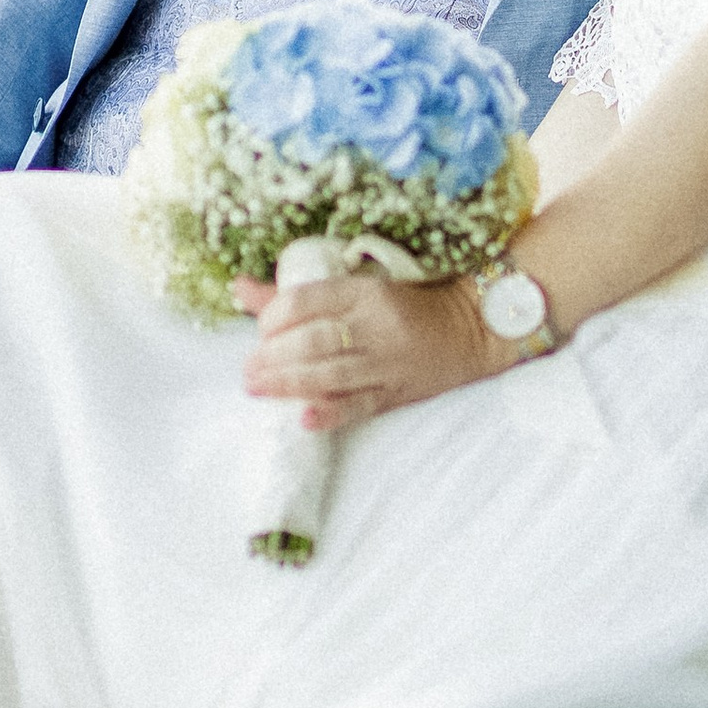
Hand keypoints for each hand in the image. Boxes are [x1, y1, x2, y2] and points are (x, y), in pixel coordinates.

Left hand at [235, 271, 498, 433]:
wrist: (470, 328)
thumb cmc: (403, 305)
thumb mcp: (356, 289)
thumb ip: (297, 294)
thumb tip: (238, 287)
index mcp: (364, 292)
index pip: (307, 300)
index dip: (274, 316)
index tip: (261, 328)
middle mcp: (376, 325)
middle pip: (314, 340)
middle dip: (273, 356)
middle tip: (248, 370)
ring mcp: (388, 361)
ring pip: (331, 374)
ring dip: (288, 383)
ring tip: (257, 388)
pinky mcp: (398, 392)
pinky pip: (360, 405)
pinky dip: (330, 414)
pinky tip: (304, 420)